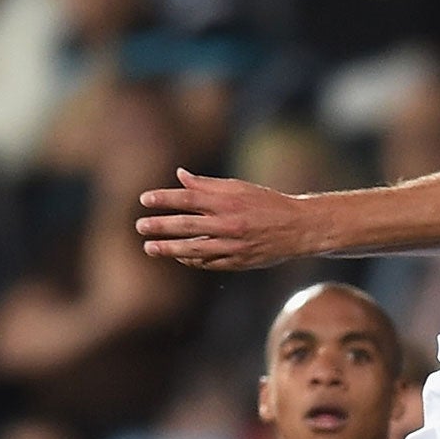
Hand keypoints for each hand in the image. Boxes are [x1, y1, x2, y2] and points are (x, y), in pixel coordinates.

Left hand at [136, 169, 310, 270]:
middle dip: (160, 226)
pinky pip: (209, 263)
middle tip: (140, 226)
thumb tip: (180, 176)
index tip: (144, 200)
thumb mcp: (239, 188)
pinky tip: (178, 256)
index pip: (189, 198)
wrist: (299, 228)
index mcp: (229, 201)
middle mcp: (229, 224)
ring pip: (194, 249)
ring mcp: (234, 245)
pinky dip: (191, 260)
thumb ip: (208, 184)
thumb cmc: (267, 203)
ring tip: (150, 248)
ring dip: (169, 249)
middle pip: (186, 225)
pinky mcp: (239, 261)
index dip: (164, 199)